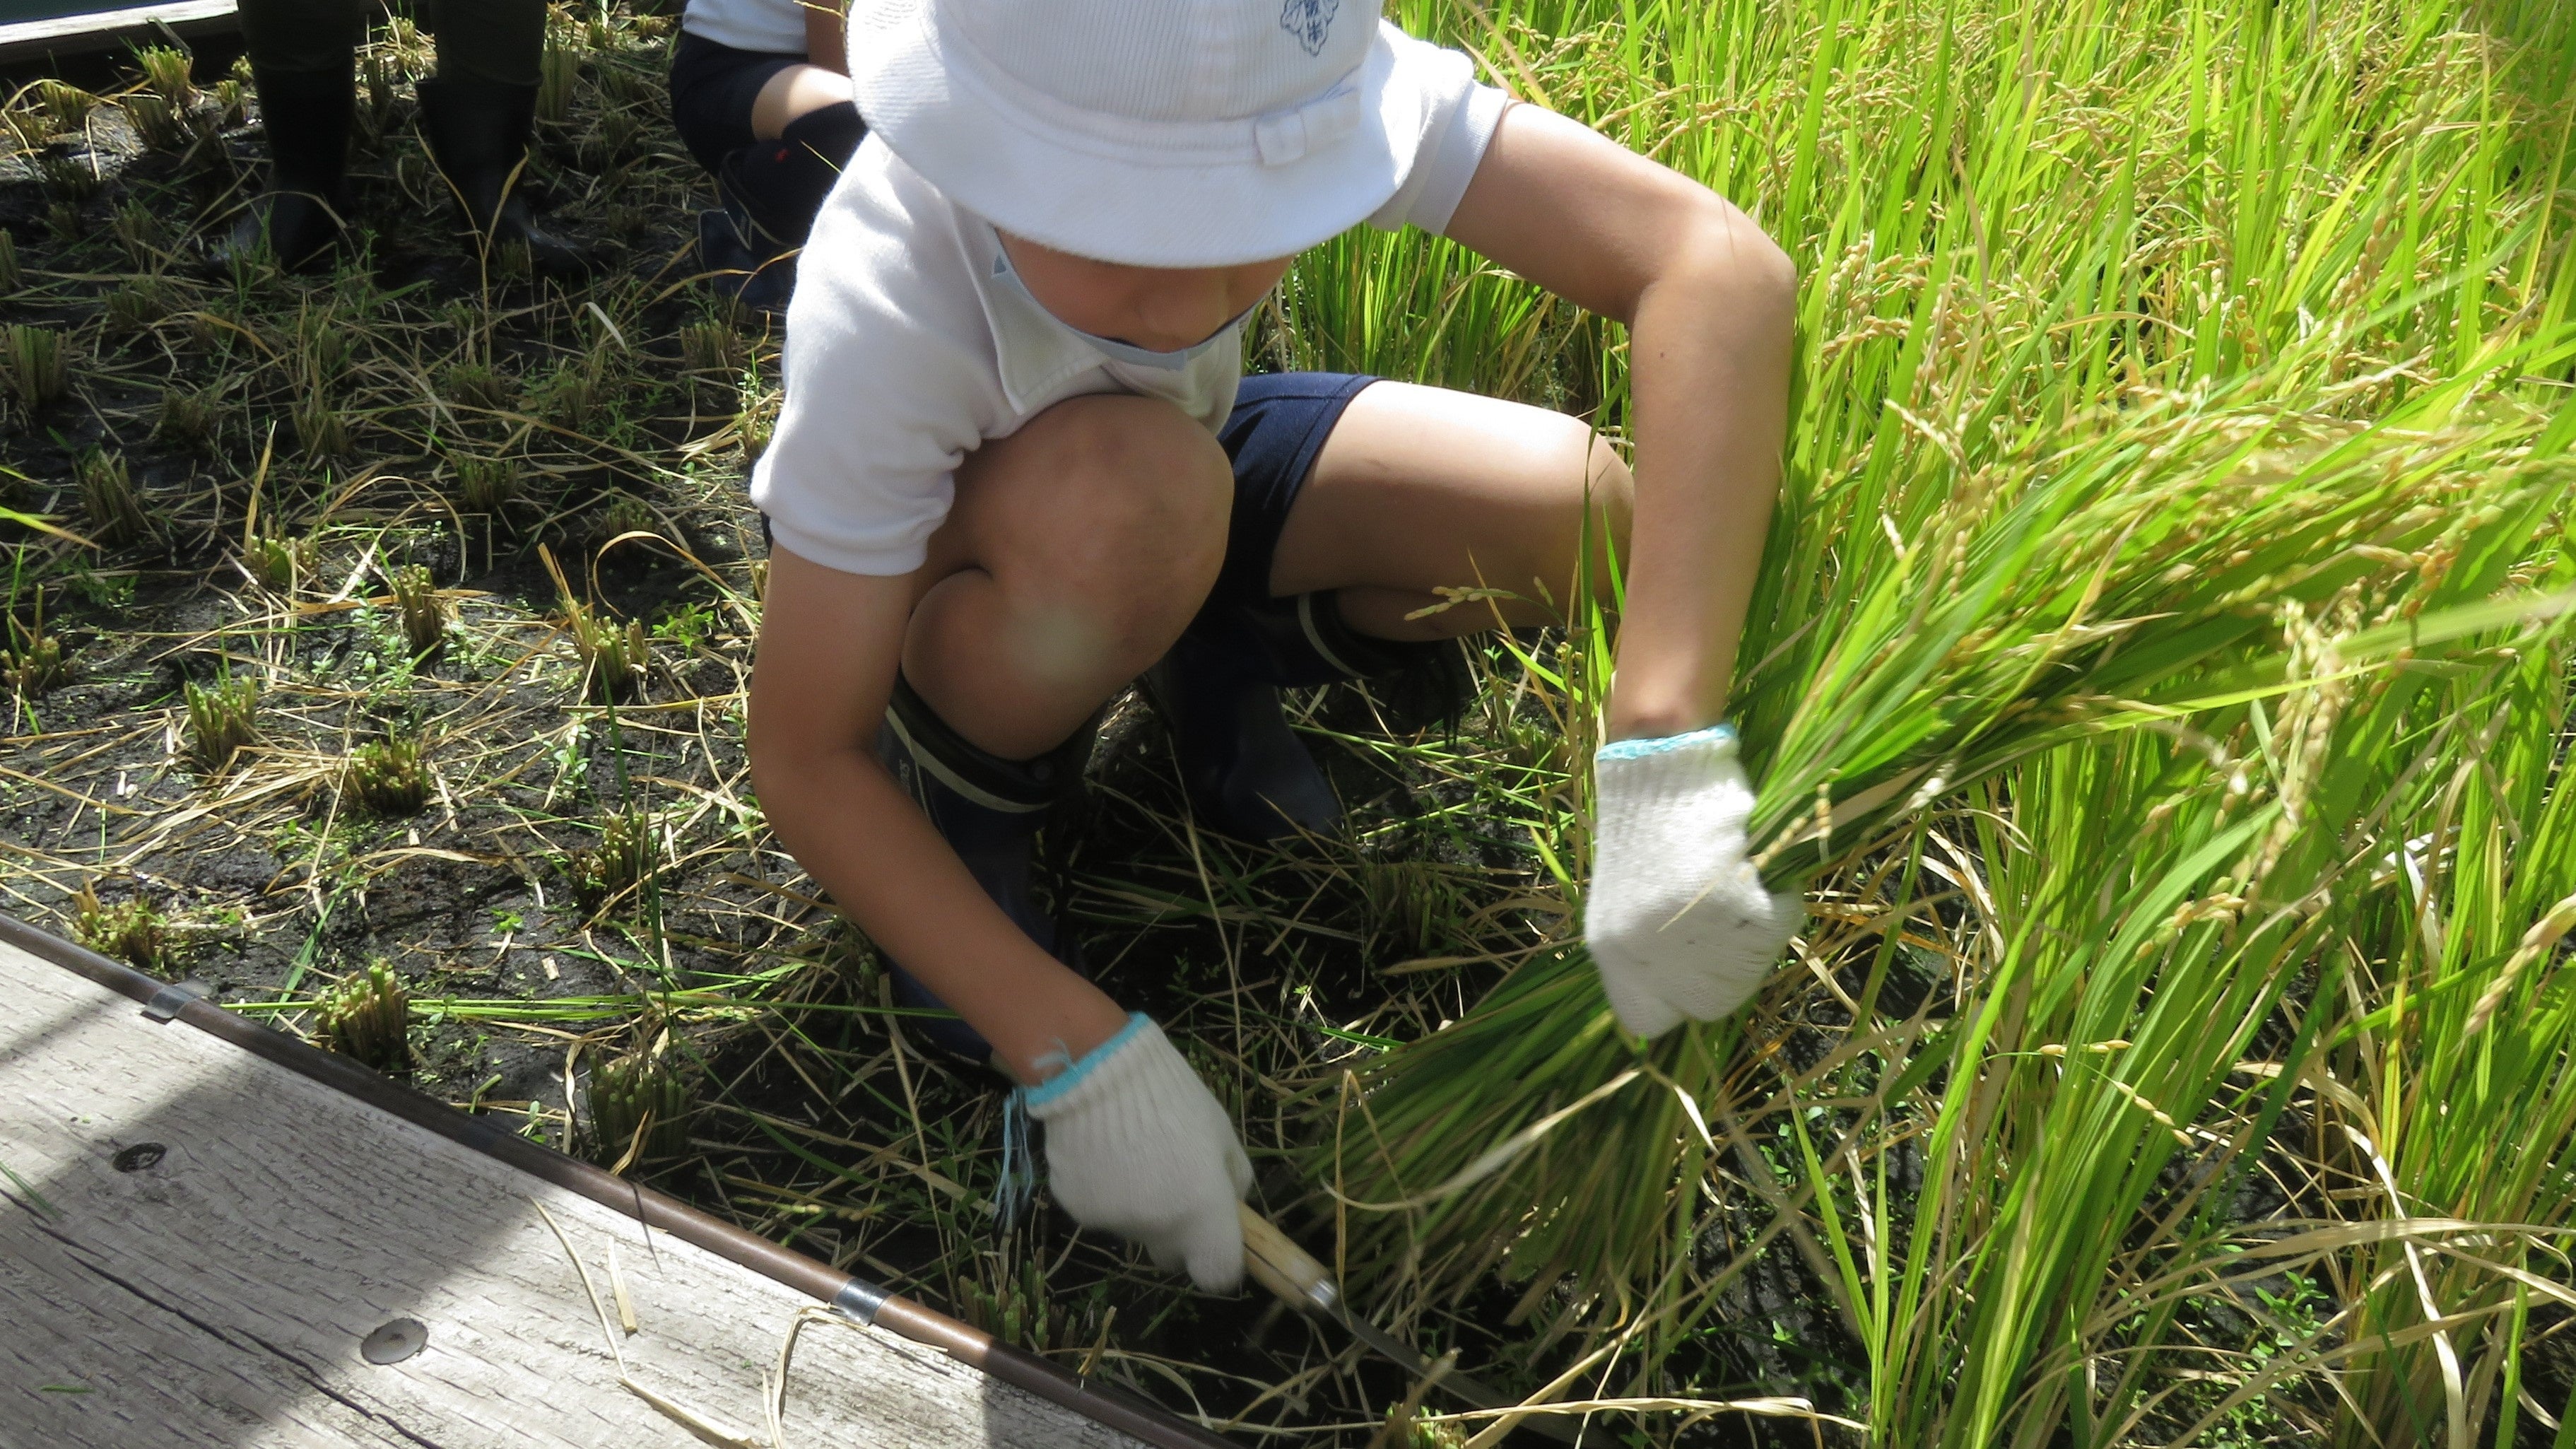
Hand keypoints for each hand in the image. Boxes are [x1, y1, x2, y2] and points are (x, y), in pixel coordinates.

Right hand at [1024, 1015, 1251, 1289]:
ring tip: (1130, 1154)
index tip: (1216, 1240)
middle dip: (1177, 1235)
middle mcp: (1157, 1228)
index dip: (1220, 1262)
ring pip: (1133, 1230)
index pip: (1217, 1275)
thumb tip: (1231, 1206)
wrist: (1099, 1070)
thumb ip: (1234, 1180)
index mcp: (1202, 1212)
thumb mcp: (1221, 1132)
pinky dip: (1104, 1193)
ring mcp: (1112, 1222)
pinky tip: (1101, 1153)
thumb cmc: (1172, 1096)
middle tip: (1172, 1187)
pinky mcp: (1076, 1211)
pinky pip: (1100, 1212)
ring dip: (1138, 1206)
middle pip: (1171, 1256)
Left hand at [1584, 726, 1800, 1037]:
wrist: (1662, 768)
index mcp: (1609, 953)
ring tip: (1738, 883)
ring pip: (1747, 970)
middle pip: (1710, 1003)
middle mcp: (1641, 956)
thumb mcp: (1628, 899)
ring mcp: (1686, 936)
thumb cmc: (1649, 825)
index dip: (1678, 1004)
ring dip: (1756, 936)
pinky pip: (1773, 928)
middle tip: (1734, 925)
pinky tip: (1753, 865)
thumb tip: (1684, 992)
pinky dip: (1778, 902)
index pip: (1647, 1020)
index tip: (1697, 979)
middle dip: (1731, 970)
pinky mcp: (1727, 909)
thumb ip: (1648, 950)